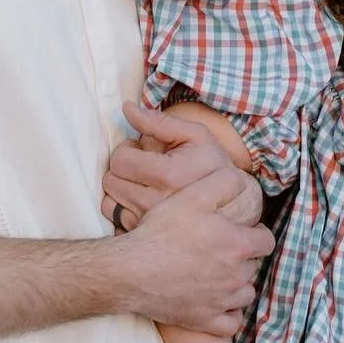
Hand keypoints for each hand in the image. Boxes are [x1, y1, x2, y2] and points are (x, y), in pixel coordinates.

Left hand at [104, 103, 263, 228]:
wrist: (234, 204)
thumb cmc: (213, 164)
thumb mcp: (195, 135)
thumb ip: (159, 121)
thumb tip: (127, 108)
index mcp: (169, 176)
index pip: (120, 160)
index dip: (127, 150)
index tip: (141, 150)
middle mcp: (157, 204)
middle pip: (111, 180)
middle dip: (123, 168)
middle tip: (143, 165)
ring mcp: (151, 223)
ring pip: (108, 200)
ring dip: (121, 188)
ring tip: (144, 182)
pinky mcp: (146, 234)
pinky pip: (115, 217)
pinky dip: (123, 206)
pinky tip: (142, 200)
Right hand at [120, 165, 271, 335]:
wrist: (130, 271)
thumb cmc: (161, 231)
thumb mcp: (193, 194)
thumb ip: (224, 182)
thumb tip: (243, 179)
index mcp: (238, 245)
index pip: (266, 240)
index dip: (255, 233)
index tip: (240, 231)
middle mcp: (236, 276)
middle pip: (254, 266)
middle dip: (243, 258)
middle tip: (220, 249)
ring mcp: (221, 302)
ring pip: (246, 294)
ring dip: (237, 285)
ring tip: (218, 274)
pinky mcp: (205, 321)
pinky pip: (231, 323)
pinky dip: (228, 314)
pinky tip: (217, 302)